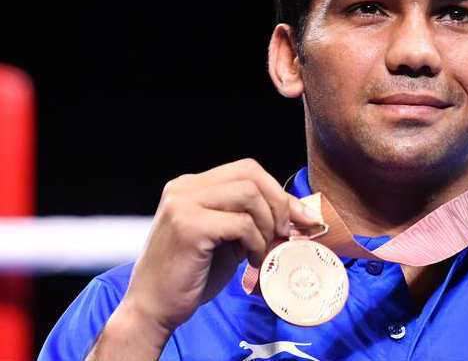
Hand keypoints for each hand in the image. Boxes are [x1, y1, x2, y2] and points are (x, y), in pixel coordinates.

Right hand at [89, 159, 318, 358]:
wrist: (153, 309)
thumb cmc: (192, 276)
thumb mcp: (227, 239)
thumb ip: (252, 218)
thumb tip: (299, 211)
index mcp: (191, 185)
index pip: (247, 170)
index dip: (278, 192)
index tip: (301, 218)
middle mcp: (184, 188)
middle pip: (251, 174)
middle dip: (279, 203)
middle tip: (284, 234)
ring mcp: (183, 204)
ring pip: (249, 194)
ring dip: (267, 224)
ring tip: (262, 250)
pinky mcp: (188, 226)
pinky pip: (241, 223)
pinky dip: (255, 243)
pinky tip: (250, 261)